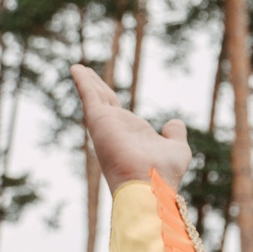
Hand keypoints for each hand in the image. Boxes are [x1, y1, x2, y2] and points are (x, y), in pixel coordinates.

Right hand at [72, 64, 188, 189]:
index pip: (120, 113)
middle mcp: (116, 129)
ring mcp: (106, 124)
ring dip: (87, 82)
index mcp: (132, 134)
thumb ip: (175, 135)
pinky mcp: (99, 120)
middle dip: (96, 87)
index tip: (105, 91)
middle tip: (86, 72)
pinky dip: (82, 81)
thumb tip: (174, 123)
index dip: (113, 101)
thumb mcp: (176, 148)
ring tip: (78, 68)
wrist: (150, 183)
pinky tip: (76, 68)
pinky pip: (89, 95)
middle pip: (105, 102)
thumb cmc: (164, 172)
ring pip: (96, 97)